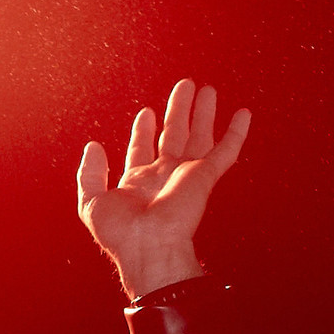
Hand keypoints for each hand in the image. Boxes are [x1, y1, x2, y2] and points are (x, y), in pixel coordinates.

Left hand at [77, 80, 251, 298]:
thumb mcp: (91, 202)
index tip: (147, 112)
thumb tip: (92, 146)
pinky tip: (243, 114)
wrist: (148, 247)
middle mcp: (165, 176)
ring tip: (207, 90)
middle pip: (173, 135)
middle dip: (178, 111)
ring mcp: (187, 176)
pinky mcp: (206, 176)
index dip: (143, 130)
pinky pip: (226, 151)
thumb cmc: (121, 234)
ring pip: (199, 136)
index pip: (143, 149)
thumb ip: (90, 174)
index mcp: (139, 183)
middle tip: (184, 86)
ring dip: (203, 113)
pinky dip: (236, 133)